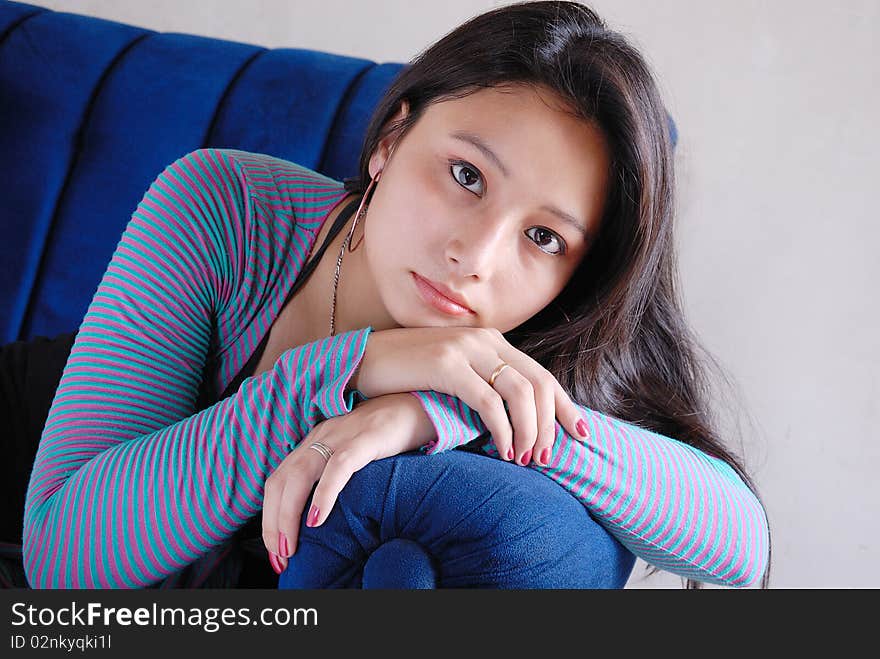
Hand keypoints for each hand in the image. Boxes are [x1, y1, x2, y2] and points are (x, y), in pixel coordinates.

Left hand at [262, 392, 435, 573]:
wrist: (422, 403)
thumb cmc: (390, 436)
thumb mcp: (353, 454)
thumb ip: (334, 475)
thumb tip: (323, 518)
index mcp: (315, 442)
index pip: (278, 480)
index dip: (270, 515)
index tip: (276, 549)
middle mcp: (321, 437)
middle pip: (281, 480)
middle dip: (273, 523)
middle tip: (279, 558)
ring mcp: (342, 435)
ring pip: (299, 474)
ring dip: (288, 515)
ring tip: (291, 547)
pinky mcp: (367, 437)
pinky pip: (339, 466)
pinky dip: (323, 494)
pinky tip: (317, 519)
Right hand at [350, 327, 589, 467]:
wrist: (362, 360)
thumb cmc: (407, 374)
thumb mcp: (453, 372)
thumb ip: (482, 383)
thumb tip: (512, 418)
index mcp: (492, 341)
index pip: (542, 375)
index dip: (565, 407)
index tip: (581, 434)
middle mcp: (486, 340)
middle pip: (540, 384)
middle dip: (549, 426)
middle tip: (545, 459)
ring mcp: (467, 350)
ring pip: (521, 393)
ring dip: (529, 431)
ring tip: (525, 460)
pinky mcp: (447, 366)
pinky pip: (489, 403)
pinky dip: (502, 430)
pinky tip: (501, 452)